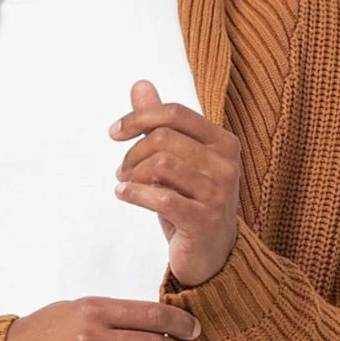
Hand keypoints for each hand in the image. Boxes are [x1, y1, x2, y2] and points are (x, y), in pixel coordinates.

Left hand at [110, 79, 240, 287]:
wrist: (212, 256)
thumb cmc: (192, 203)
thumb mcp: (178, 161)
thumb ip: (161, 123)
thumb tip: (140, 84)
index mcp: (223, 142)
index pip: (176, 113)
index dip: (139, 118)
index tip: (114, 133)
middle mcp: (226, 164)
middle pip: (164, 138)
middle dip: (133, 152)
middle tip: (121, 170)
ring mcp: (218, 193)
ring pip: (161, 165)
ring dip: (132, 174)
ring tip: (124, 184)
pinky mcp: (204, 220)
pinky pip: (160, 198)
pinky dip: (134, 193)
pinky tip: (123, 194)